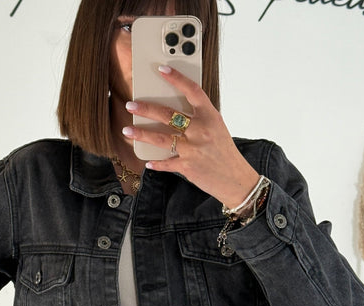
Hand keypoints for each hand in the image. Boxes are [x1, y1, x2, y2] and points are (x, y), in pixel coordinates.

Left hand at [122, 65, 259, 209]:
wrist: (236, 179)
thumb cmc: (225, 153)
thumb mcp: (217, 129)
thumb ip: (200, 119)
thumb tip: (175, 112)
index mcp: (211, 117)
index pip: (193, 91)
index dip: (177, 79)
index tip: (162, 69)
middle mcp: (201, 130)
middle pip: (168, 114)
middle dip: (146, 108)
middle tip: (131, 105)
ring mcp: (193, 149)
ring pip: (160, 138)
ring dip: (141, 133)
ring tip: (127, 129)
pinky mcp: (187, 166)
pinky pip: (166, 163)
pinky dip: (156, 163)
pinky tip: (147, 162)